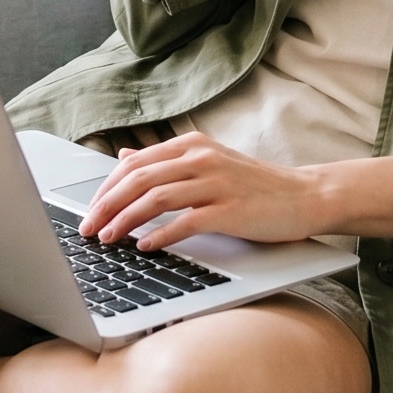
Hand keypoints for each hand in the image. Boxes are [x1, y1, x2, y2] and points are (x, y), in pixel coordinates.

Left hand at [79, 131, 322, 250]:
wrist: (304, 196)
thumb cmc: (255, 186)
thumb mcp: (208, 163)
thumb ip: (166, 161)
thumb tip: (123, 157)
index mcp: (192, 145)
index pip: (134, 164)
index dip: (106, 188)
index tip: (90, 210)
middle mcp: (201, 158)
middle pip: (139, 179)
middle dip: (107, 205)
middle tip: (88, 228)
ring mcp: (217, 183)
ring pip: (156, 198)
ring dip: (125, 220)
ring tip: (108, 238)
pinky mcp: (231, 210)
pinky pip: (186, 221)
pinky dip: (161, 235)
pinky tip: (144, 247)